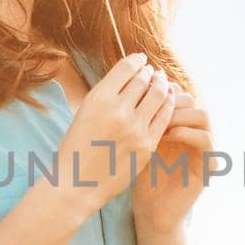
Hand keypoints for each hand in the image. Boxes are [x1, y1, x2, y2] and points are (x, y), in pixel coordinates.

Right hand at [46, 51, 173, 216]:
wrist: (77, 185)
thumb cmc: (76, 148)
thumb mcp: (84, 112)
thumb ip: (107, 95)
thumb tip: (129, 77)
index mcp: (98, 99)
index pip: (126, 68)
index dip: (136, 60)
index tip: (141, 59)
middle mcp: (118, 111)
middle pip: (144, 80)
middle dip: (150, 73)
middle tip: (153, 72)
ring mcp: (135, 129)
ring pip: (159, 95)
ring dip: (162, 85)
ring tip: (162, 83)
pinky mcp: (147, 146)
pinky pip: (165, 117)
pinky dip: (169, 104)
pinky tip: (168, 100)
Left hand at [131, 89, 211, 234]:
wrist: (150, 210)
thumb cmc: (139, 177)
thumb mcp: (137, 143)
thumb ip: (141, 120)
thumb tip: (132, 90)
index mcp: (178, 126)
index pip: (177, 94)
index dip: (161, 91)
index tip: (141, 97)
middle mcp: (192, 134)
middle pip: (191, 100)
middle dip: (170, 100)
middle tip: (150, 107)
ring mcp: (202, 149)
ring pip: (203, 115)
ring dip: (181, 114)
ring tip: (159, 121)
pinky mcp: (207, 165)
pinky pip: (206, 140)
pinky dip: (188, 132)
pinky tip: (166, 136)